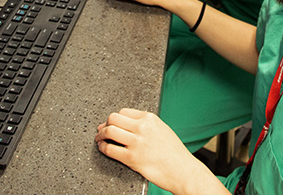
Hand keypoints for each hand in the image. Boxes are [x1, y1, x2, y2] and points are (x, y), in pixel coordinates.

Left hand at [96, 108, 216, 193]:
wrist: (182, 170)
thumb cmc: (174, 153)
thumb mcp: (162, 129)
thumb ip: (146, 124)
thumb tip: (125, 124)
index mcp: (149, 118)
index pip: (123, 112)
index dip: (114, 118)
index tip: (110, 123)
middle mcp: (142, 127)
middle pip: (113, 118)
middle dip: (105, 124)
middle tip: (102, 131)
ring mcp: (136, 142)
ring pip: (109, 131)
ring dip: (101, 135)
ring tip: (100, 139)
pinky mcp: (131, 158)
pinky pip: (110, 149)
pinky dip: (103, 148)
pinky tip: (103, 148)